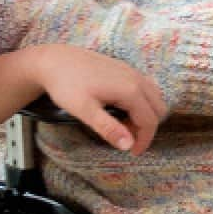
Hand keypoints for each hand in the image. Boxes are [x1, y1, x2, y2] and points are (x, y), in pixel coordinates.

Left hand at [31, 44, 168, 154]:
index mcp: (130, 90)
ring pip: (154, 97)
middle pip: (158, 109)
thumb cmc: (66, 84)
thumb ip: (108, 128)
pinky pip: (146, 88)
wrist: (54, 60)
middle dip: (146, 127)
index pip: (150, 121)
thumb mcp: (84, 110)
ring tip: (122, 124)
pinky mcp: (125, 69)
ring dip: (145, 114)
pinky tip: (120, 108)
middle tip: (126, 138)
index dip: (144, 140)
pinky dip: (141, 103)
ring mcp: (132, 71)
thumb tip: (128, 145)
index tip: (133, 153)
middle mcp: (137, 79)